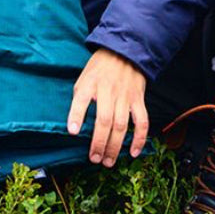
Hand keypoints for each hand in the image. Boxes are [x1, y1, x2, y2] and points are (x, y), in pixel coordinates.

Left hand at [66, 48, 148, 166]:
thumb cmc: (100, 68)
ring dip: (115, 146)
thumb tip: (75, 122)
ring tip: (108, 161)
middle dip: (99, 143)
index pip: (81, 100)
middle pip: (104, 121)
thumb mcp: (84, 77)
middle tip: (94, 159)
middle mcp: (108, 91)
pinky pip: (142, 122)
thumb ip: (81, 97)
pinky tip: (132, 153)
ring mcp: (125, 96)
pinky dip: (139, 139)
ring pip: (121, 126)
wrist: (125, 52)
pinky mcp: (138, 100)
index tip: (72, 132)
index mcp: (91, 84)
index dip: (76, 116)